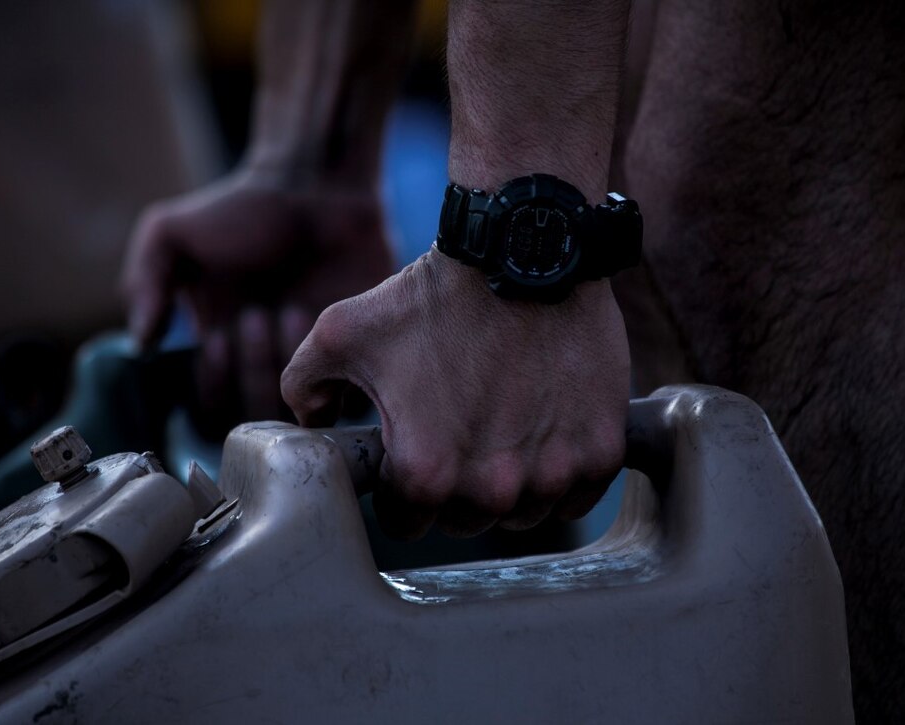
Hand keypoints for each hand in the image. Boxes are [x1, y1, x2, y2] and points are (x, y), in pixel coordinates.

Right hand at [120, 171, 393, 423]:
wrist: (318, 182)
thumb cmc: (244, 207)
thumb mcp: (172, 233)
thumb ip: (146, 282)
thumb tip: (142, 342)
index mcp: (221, 347)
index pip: (211, 407)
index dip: (214, 384)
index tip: (218, 336)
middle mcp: (266, 362)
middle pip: (256, 411)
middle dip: (253, 366)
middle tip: (258, 314)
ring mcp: (314, 359)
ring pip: (301, 404)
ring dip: (288, 359)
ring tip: (289, 306)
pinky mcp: (359, 350)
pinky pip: (351, 388)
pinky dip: (332, 360)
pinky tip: (322, 311)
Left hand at [282, 250, 629, 538]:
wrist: (523, 250)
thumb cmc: (435, 295)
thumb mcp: (342, 334)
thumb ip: (305, 386)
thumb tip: (310, 425)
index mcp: (427, 472)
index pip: (407, 522)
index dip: (403, 490)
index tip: (411, 457)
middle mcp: (493, 488)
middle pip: (467, 521)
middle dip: (455, 490)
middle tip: (457, 437)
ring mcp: (553, 473)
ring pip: (524, 514)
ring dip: (511, 487)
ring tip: (502, 432)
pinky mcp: (600, 451)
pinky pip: (578, 495)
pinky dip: (563, 473)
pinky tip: (545, 433)